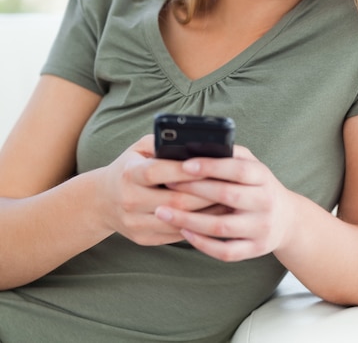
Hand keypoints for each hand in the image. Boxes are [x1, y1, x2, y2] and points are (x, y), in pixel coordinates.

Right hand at [99, 135, 217, 245]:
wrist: (103, 201)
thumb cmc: (129, 167)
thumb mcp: (139, 149)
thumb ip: (161, 143)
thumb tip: (194, 143)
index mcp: (128, 174)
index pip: (157, 171)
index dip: (183, 170)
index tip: (209, 164)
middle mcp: (129, 201)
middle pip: (174, 201)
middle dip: (205, 194)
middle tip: (229, 187)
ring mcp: (135, 223)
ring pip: (179, 221)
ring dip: (206, 214)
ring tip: (228, 203)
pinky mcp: (144, 239)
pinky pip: (176, 234)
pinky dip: (198, 226)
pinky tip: (214, 216)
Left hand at [154, 146, 293, 260]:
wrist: (287, 219)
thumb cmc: (258, 185)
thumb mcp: (251, 164)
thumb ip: (229, 153)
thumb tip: (195, 145)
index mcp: (263, 176)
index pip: (237, 169)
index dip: (210, 167)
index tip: (184, 165)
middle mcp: (265, 202)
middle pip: (227, 196)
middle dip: (193, 191)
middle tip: (166, 186)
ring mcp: (261, 228)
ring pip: (222, 227)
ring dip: (189, 220)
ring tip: (163, 212)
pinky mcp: (255, 250)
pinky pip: (226, 251)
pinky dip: (202, 243)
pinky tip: (183, 232)